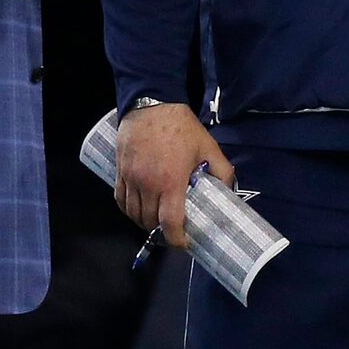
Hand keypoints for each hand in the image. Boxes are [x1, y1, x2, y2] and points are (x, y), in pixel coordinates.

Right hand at [115, 103, 234, 250]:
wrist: (152, 104)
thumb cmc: (181, 127)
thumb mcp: (208, 147)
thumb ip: (222, 170)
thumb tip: (228, 190)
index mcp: (171, 182)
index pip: (169, 222)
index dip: (176, 239)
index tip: (183, 243)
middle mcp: (148, 184)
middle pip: (150, 221)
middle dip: (161, 231)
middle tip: (172, 230)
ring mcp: (131, 178)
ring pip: (133, 213)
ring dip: (144, 222)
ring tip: (156, 221)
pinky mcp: (120, 171)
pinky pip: (120, 199)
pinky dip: (128, 210)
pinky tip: (137, 209)